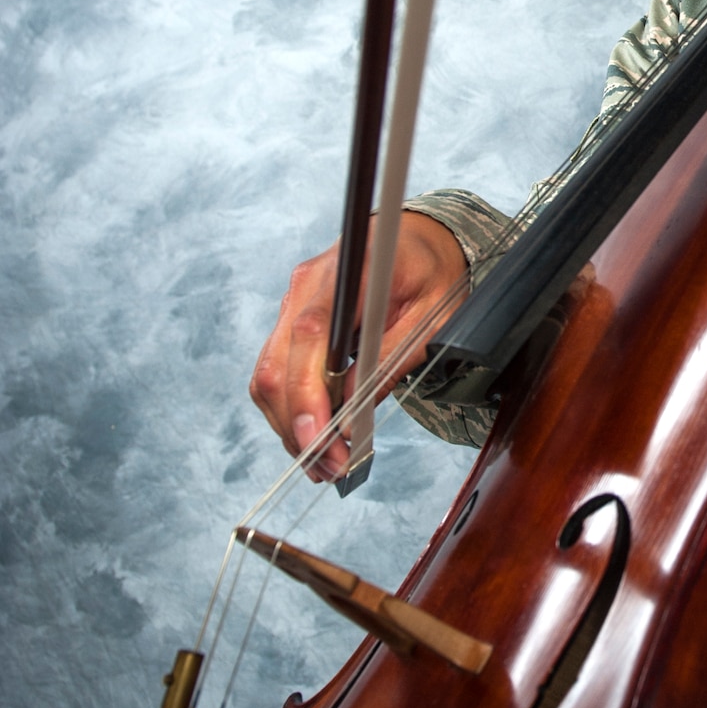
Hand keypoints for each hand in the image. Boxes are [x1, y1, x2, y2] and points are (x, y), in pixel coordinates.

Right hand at [249, 212, 467, 481]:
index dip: (308, 395)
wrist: (418, 237)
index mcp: (347, 273)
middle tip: (331, 470)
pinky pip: (280, 371)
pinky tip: (317, 438)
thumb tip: (352, 412)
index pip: (310, 337)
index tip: (325, 440)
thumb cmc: (432, 270)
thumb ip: (392, 357)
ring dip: (291, 427)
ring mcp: (293, 302)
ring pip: (269, 376)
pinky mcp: (292, 320)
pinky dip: (293, 410)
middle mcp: (306, 286)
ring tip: (325, 465)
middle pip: (277, 366)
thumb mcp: (434, 314)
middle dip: (299, 428)